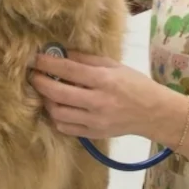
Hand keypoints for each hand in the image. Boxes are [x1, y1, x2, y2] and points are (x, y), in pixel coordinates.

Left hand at [28, 51, 179, 141]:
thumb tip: (62, 53)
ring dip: (46, 101)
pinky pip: (65, 128)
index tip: (36, 59)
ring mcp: (94, 121)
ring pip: (57, 113)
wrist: (154, 113)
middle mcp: (97, 102)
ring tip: (45, 92)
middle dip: (40, 82)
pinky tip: (57, 107)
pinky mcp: (93, 134)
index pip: (68, 70)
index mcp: (104, 80)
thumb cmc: (136, 84)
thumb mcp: (115, 66)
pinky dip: (56, 117)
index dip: (48, 63)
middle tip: (33, 75)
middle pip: (57, 93)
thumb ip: (87, 60)